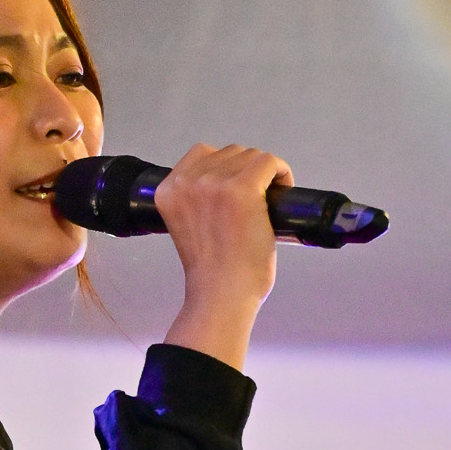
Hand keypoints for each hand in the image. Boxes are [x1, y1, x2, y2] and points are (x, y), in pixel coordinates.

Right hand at [154, 143, 290, 369]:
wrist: (221, 296)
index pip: (201, 154)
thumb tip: (227, 182)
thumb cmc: (211, 272)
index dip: (225, 168)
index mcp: (167, 190)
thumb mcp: (187, 226)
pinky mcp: (242, 190)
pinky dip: (280, 171)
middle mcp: (188, 182)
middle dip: (246, 172)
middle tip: (257, 199)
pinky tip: (282, 187)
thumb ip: (196, 201)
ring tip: (269, 198)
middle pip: (229, 153)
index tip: (236, 188)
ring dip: (264, 173)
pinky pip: (268, 162)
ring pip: (250, 156)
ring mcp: (215, 184)